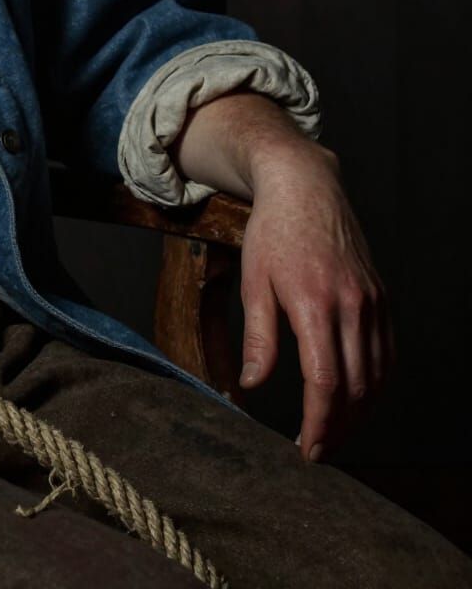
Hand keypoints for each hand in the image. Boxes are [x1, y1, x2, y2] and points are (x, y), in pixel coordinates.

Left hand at [238, 142, 391, 461]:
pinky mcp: (381, 300)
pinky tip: (356, 398)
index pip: (325, 381)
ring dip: (359, 413)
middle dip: (339, 427)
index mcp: (315, 304)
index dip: (318, 421)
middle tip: (317, 449)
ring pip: (377, 376)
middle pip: (356, 387)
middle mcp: (352, 306)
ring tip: (334, 431)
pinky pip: (386, 354)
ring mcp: (372, 303)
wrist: (306, 189)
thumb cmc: (272, 233)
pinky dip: (375, 384)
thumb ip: (258, 337)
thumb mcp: (253, 282)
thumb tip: (252, 384)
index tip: (307, 447)